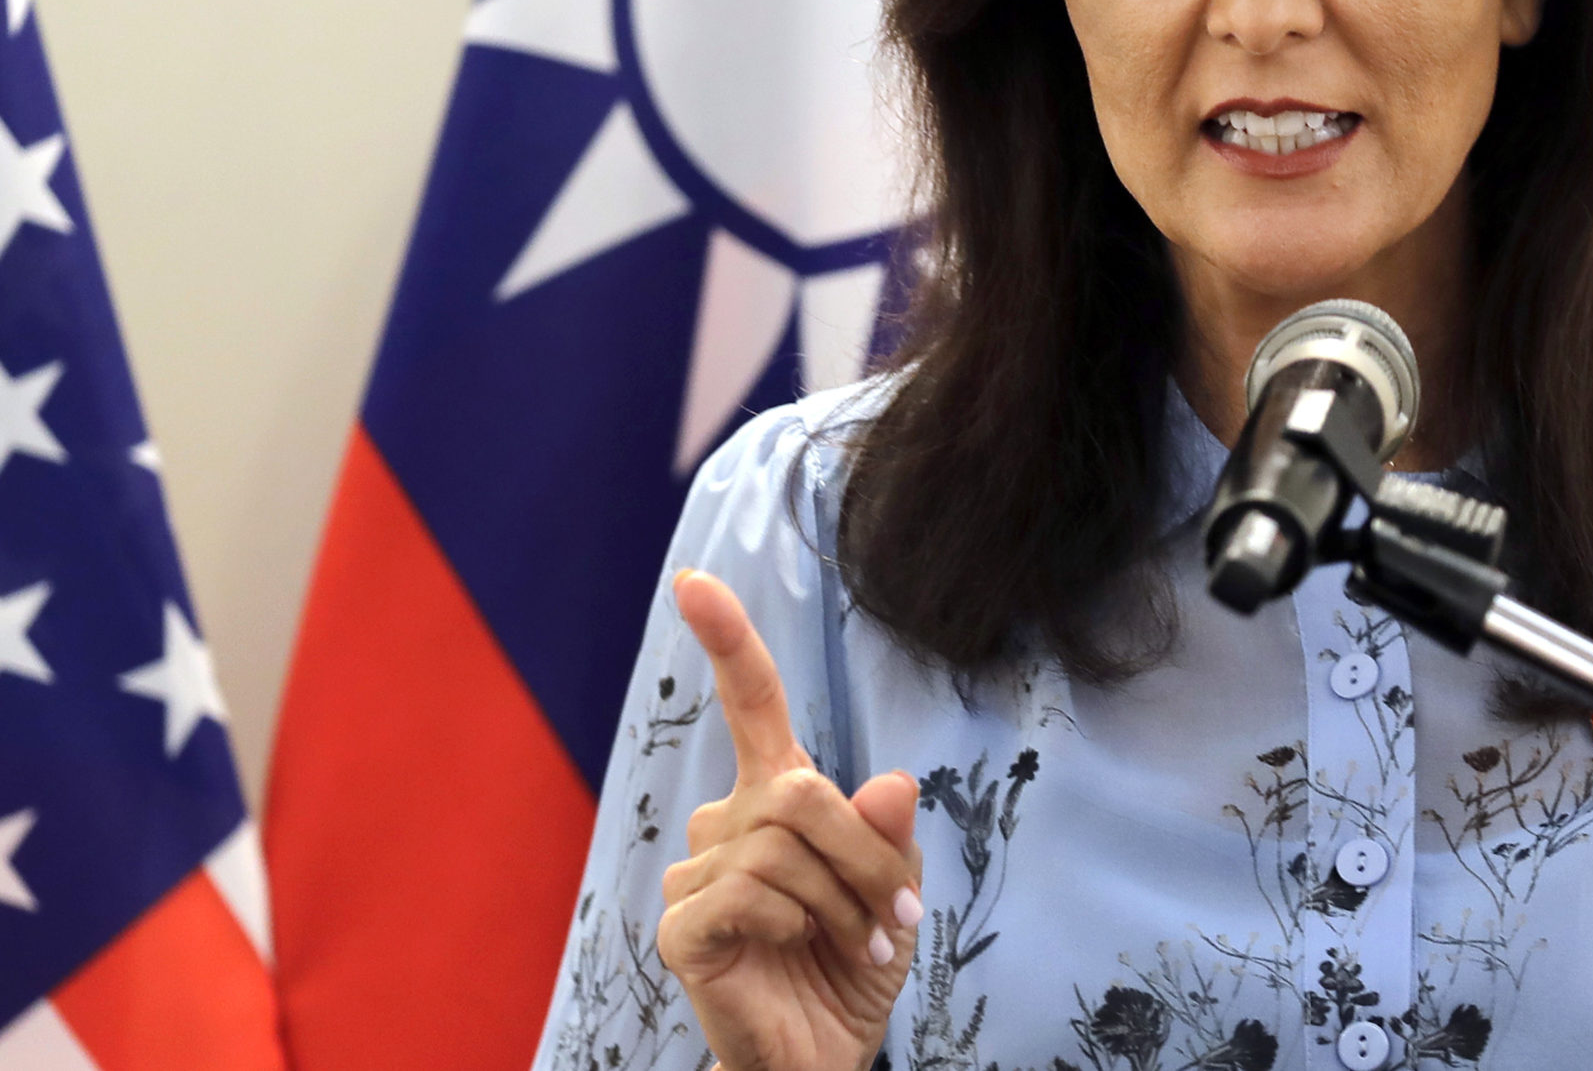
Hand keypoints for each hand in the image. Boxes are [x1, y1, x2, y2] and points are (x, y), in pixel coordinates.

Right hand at [655, 568, 921, 1070]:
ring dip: (844, 901)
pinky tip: (795, 950)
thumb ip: (891, 836)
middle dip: (867, 855)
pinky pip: (747, 893)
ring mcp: (696, 873)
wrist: (821, 1054)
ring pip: (783, 845)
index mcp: (777, 797)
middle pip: (801, 791)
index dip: (727, 641)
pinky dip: (794, 923)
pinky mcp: (681, 926)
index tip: (692, 581)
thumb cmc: (851, 965)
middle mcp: (728, 821)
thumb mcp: (896, 893)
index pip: (751, 705)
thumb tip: (892, 781)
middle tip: (899, 917)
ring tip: (856, 945)